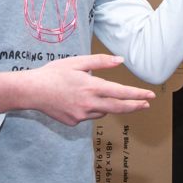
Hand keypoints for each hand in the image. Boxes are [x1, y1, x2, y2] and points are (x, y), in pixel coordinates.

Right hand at [0, 54, 153, 124]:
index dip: (137, 94)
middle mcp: (89, 104)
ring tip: (96, 94)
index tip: (150, 95)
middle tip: (146, 104)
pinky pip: (89, 116)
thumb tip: (120, 60)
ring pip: (102, 112)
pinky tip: (77, 100)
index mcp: (91, 87)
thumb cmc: (53, 73)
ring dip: (107, 105)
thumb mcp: (77, 62)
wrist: (32, 91)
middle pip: (118, 108)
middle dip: (135, 106)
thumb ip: (100, 62)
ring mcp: (81, 115)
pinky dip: (90, 109)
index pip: (120, 92)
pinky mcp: (74, 122)